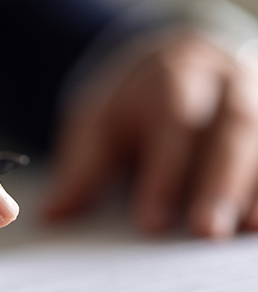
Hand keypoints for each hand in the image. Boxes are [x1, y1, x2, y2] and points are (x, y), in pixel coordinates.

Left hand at [44, 30, 257, 237]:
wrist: (179, 59)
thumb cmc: (136, 101)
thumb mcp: (100, 120)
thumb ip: (83, 165)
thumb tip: (54, 214)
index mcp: (176, 73)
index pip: (174, 121)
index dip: (165, 172)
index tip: (151, 222)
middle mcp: (228, 80)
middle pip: (234, 126)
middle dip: (222, 181)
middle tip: (207, 232)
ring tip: (248, 231)